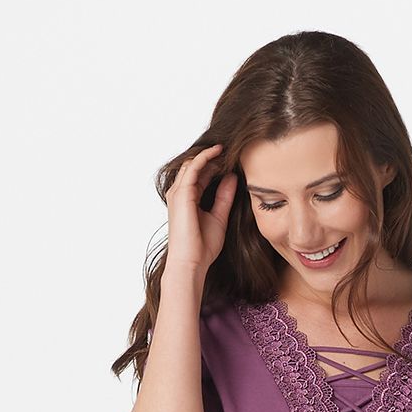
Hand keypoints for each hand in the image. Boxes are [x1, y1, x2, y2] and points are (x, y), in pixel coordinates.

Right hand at [165, 142, 235, 279]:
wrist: (191, 263)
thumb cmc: (202, 247)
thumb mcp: (219, 218)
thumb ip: (225, 197)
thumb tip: (232, 177)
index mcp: (187, 199)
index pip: (199, 174)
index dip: (214, 164)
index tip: (231, 159)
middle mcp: (180, 193)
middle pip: (194, 165)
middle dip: (211, 156)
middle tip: (230, 149)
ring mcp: (178, 192)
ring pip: (192, 163)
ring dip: (209, 154)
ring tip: (225, 148)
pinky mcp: (181, 194)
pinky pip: (193, 167)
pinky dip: (205, 157)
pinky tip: (218, 153)